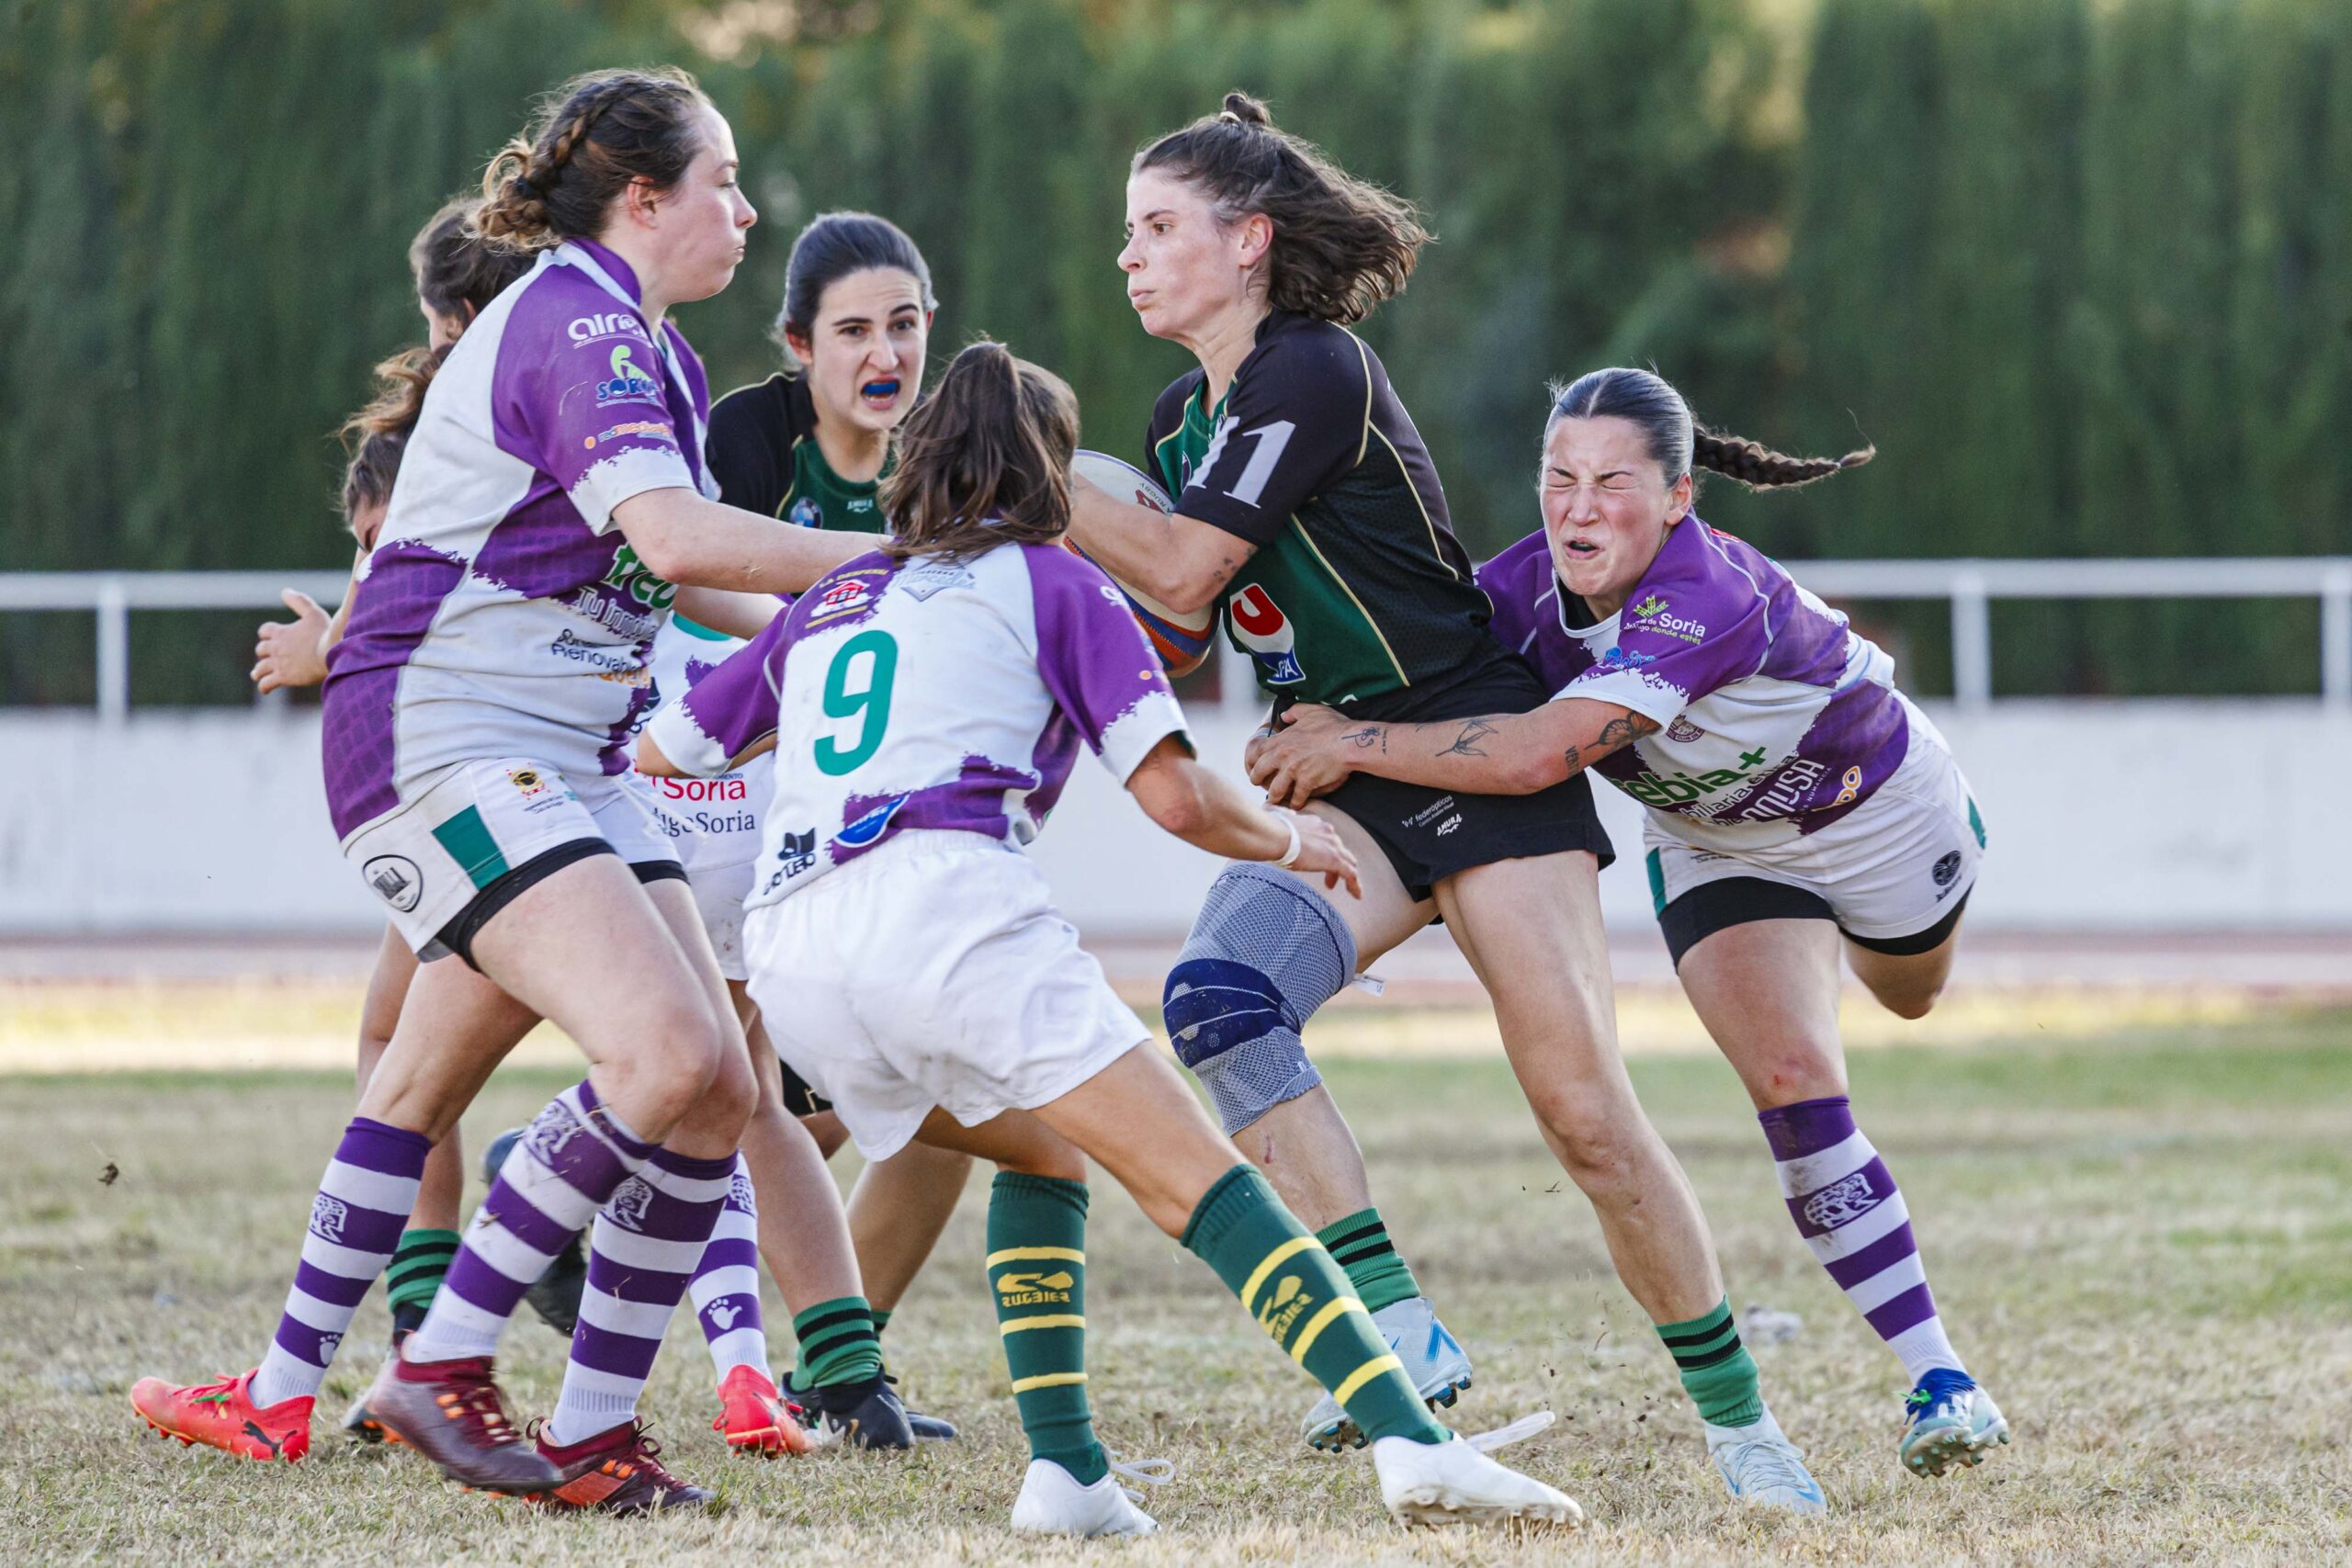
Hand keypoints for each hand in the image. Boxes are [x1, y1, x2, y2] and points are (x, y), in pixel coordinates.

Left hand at [252, 589, 330, 692]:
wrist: (331, 653)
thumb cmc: (325, 632)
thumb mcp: (313, 612)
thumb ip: (299, 601)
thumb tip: (285, 591)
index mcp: (281, 632)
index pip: (265, 631)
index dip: (267, 634)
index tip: (270, 636)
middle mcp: (276, 647)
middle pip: (261, 649)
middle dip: (264, 652)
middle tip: (268, 656)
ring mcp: (278, 663)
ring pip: (260, 668)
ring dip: (259, 670)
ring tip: (257, 674)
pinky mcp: (283, 677)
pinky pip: (266, 683)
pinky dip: (264, 686)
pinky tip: (265, 689)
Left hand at [1246, 703, 1364, 807]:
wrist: (1349, 742)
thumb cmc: (1333, 726)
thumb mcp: (1312, 711)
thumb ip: (1295, 711)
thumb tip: (1284, 715)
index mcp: (1282, 740)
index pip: (1257, 751)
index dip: (1252, 760)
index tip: (1253, 765)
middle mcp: (1283, 756)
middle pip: (1259, 772)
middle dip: (1256, 780)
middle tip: (1259, 784)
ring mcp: (1294, 770)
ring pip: (1275, 790)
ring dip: (1274, 796)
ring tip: (1274, 800)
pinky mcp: (1306, 782)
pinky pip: (1296, 797)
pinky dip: (1296, 803)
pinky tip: (1297, 804)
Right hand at [1278, 809, 1360, 898]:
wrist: (1275, 836)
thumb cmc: (1271, 830)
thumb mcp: (1278, 818)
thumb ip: (1281, 816)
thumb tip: (1276, 811)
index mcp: (1314, 824)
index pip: (1326, 839)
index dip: (1324, 851)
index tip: (1316, 861)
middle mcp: (1327, 832)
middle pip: (1339, 850)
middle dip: (1338, 864)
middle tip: (1329, 879)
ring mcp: (1332, 846)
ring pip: (1349, 862)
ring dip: (1348, 876)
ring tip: (1348, 890)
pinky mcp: (1334, 860)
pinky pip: (1351, 875)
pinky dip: (1355, 885)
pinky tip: (1357, 895)